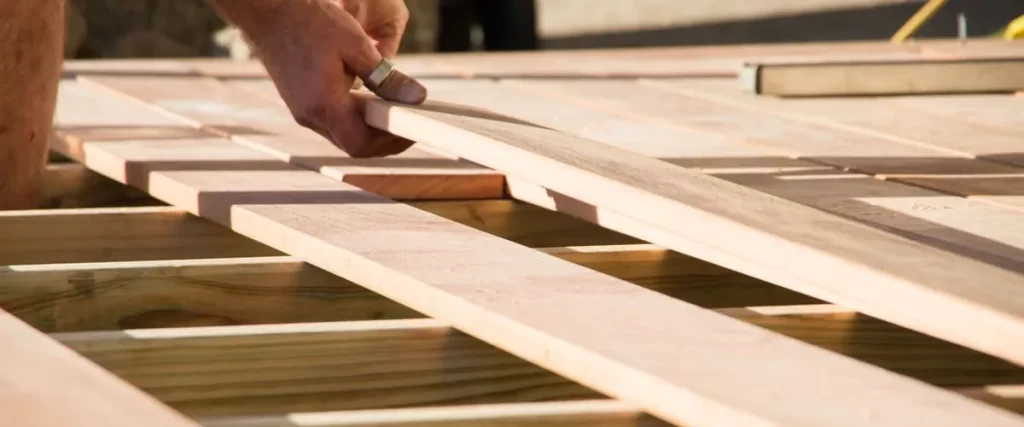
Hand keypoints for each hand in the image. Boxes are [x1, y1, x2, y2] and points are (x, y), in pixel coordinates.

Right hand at [208, 0, 426, 156]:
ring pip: (341, 135)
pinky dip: (351, 117)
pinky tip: (363, 97)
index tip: (410, 129)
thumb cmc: (308, 23)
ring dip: (367, 127)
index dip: (390, 143)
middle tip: (403, 120)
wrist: (268, 13)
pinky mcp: (299, 104)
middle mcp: (310, 116)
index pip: (361, 145)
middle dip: (382, 138)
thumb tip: (415, 97)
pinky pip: (330, 122)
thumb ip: (386, 77)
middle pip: (353, 145)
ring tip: (387, 106)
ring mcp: (302, 112)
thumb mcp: (355, 45)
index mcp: (324, 105)